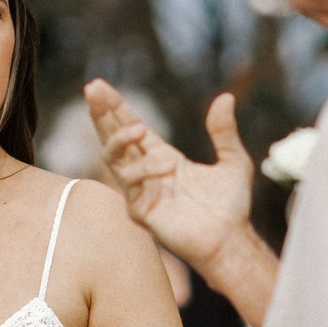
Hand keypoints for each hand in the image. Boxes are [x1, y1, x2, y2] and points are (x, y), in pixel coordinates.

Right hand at [87, 80, 253, 270]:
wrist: (232, 241)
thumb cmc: (231, 208)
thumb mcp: (233, 161)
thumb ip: (224, 131)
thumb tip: (225, 97)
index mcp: (162, 157)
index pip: (131, 127)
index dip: (116, 107)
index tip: (100, 85)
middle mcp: (146, 172)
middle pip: (113, 137)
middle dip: (102, 113)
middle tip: (93, 89)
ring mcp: (141, 192)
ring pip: (113, 159)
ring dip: (121, 139)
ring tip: (140, 128)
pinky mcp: (141, 212)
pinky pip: (130, 185)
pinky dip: (143, 170)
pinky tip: (165, 165)